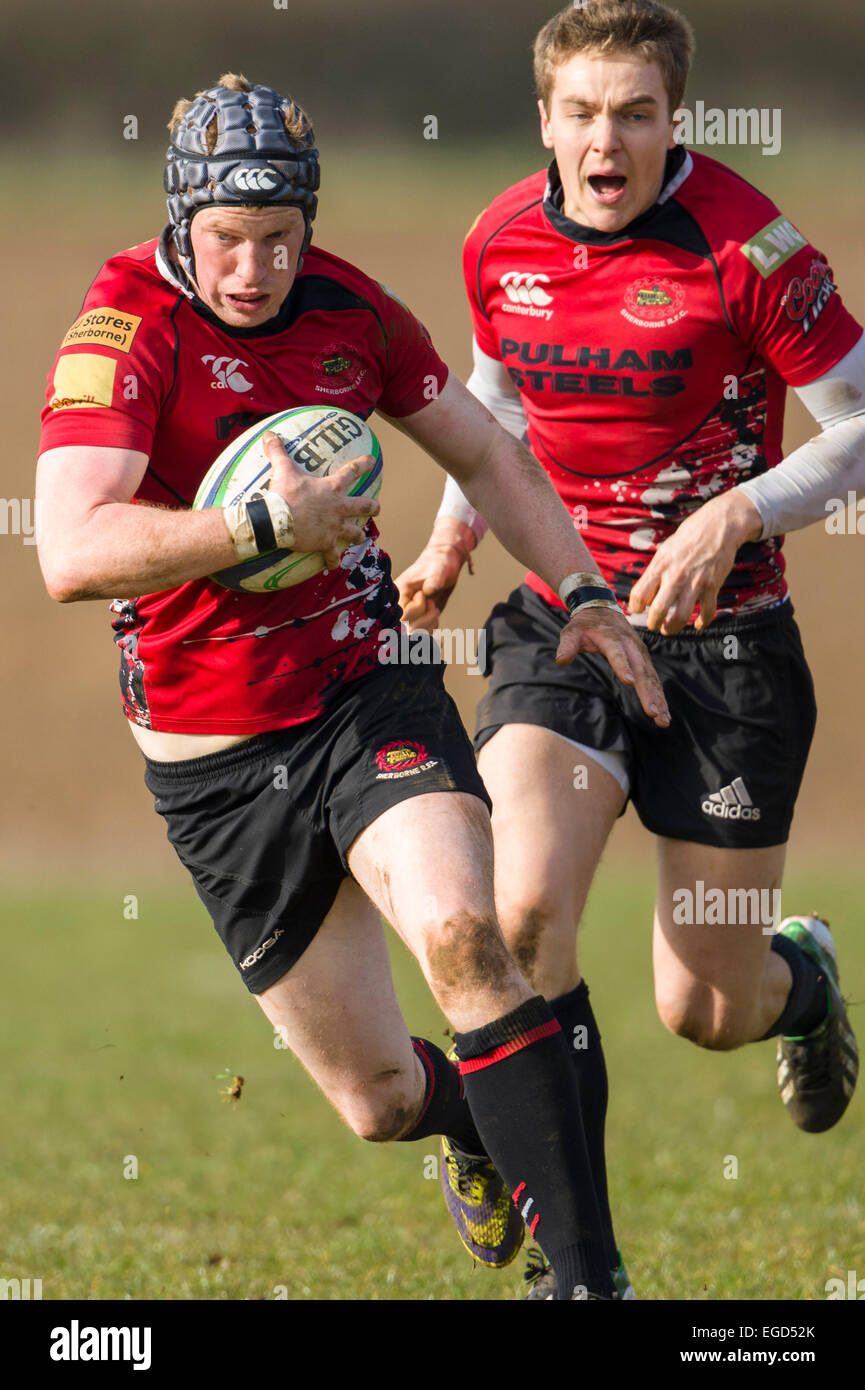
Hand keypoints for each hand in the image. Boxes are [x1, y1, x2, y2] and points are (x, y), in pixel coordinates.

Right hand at [262, 431, 380, 568]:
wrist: (278, 520)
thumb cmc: (283, 493)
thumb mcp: (282, 469)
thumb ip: (278, 451)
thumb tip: (269, 434)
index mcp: (332, 488)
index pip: (352, 471)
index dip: (363, 464)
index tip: (372, 460)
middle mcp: (339, 508)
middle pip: (363, 506)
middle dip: (372, 507)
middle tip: (376, 508)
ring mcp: (334, 527)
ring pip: (354, 533)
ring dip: (357, 536)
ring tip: (359, 539)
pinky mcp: (326, 544)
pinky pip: (332, 555)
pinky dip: (332, 560)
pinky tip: (333, 564)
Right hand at [394, 517, 475, 630]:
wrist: (444, 564)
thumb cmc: (439, 564)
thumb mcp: (438, 570)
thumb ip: (434, 579)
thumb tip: (429, 590)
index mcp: (398, 592)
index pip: (402, 614)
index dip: (418, 608)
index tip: (424, 595)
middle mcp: (399, 606)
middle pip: (408, 628)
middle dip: (426, 618)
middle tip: (432, 602)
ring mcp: (407, 614)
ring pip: (416, 634)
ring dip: (430, 623)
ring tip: (433, 606)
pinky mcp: (416, 619)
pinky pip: (422, 634)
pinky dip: (432, 627)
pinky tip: (434, 612)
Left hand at [556, 605, 670, 727]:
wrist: (601, 609)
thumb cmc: (585, 625)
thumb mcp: (572, 632)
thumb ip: (567, 645)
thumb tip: (561, 660)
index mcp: (612, 638)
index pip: (617, 653)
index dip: (623, 666)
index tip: (629, 682)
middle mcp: (631, 646)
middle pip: (641, 670)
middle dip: (648, 692)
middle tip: (653, 713)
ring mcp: (640, 653)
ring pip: (651, 678)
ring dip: (658, 698)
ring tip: (663, 719)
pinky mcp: (644, 660)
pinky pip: (653, 679)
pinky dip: (659, 696)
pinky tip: (663, 713)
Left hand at [628, 490, 762, 634]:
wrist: (718, 526)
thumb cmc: (688, 537)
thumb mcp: (665, 551)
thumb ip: (656, 573)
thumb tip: (647, 596)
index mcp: (660, 566)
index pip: (639, 594)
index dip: (635, 606)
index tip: (637, 610)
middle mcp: (675, 576)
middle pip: (658, 610)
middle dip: (653, 623)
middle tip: (653, 625)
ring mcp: (695, 583)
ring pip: (681, 616)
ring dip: (673, 628)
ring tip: (669, 629)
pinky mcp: (712, 586)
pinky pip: (707, 612)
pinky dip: (702, 622)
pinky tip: (698, 625)